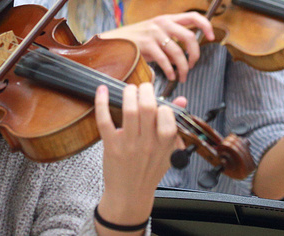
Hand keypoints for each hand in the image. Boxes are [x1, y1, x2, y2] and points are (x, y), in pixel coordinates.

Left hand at [94, 83, 182, 230]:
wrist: (129, 196)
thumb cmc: (149, 171)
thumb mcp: (168, 151)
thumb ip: (175, 125)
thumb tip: (181, 100)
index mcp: (164, 144)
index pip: (167, 116)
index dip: (162, 104)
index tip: (158, 102)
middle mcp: (147, 143)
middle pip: (148, 107)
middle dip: (145, 90)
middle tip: (143, 88)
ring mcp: (128, 144)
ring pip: (129, 111)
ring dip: (128, 93)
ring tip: (129, 89)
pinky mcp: (111, 146)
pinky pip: (105, 120)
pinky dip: (102, 103)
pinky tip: (102, 90)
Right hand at [99, 12, 213, 82]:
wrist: (114, 41)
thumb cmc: (136, 39)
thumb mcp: (155, 31)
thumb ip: (171, 36)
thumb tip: (187, 50)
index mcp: (167, 19)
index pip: (193, 16)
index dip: (206, 25)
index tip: (212, 37)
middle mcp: (162, 23)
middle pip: (189, 37)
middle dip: (195, 54)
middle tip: (193, 64)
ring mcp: (154, 33)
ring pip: (178, 52)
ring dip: (183, 68)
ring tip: (181, 76)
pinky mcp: (146, 45)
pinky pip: (165, 61)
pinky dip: (170, 71)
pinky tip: (170, 76)